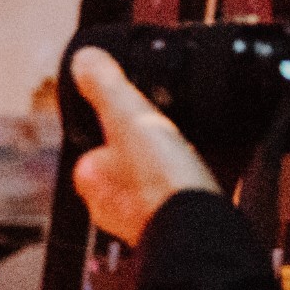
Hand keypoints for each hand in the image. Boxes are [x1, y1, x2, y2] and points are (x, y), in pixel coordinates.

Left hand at [69, 46, 217, 244]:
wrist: (195, 228)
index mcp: (88, 178)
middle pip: (125, 168)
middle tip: (168, 138)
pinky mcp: (173, 230)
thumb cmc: (156, 178)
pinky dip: (189, 188)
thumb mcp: (127, 116)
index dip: (117, 131)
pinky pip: (177, 201)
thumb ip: (105, 86)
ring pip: (151, 186)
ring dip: (168, 172)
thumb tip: (83, 59)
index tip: (138, 120)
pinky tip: (206, 175)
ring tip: (188, 155)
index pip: (95, 148)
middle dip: (144, 154)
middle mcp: (106, 206)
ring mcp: (140, 222)